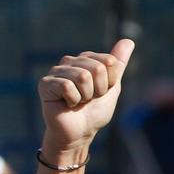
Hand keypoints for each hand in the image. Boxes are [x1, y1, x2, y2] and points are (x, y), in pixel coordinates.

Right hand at [40, 38, 135, 156]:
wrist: (79, 133)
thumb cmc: (94, 111)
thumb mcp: (112, 86)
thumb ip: (118, 64)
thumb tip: (128, 40)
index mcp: (85, 59)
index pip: (109, 61)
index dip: (109, 81)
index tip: (100, 92)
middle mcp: (69, 62)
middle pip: (96, 68)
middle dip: (97, 89)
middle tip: (88, 99)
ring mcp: (55, 72)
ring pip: (82, 76)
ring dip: (85, 96)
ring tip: (78, 102)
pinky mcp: (45, 84)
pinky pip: (67, 86)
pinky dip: (73, 100)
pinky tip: (67, 104)